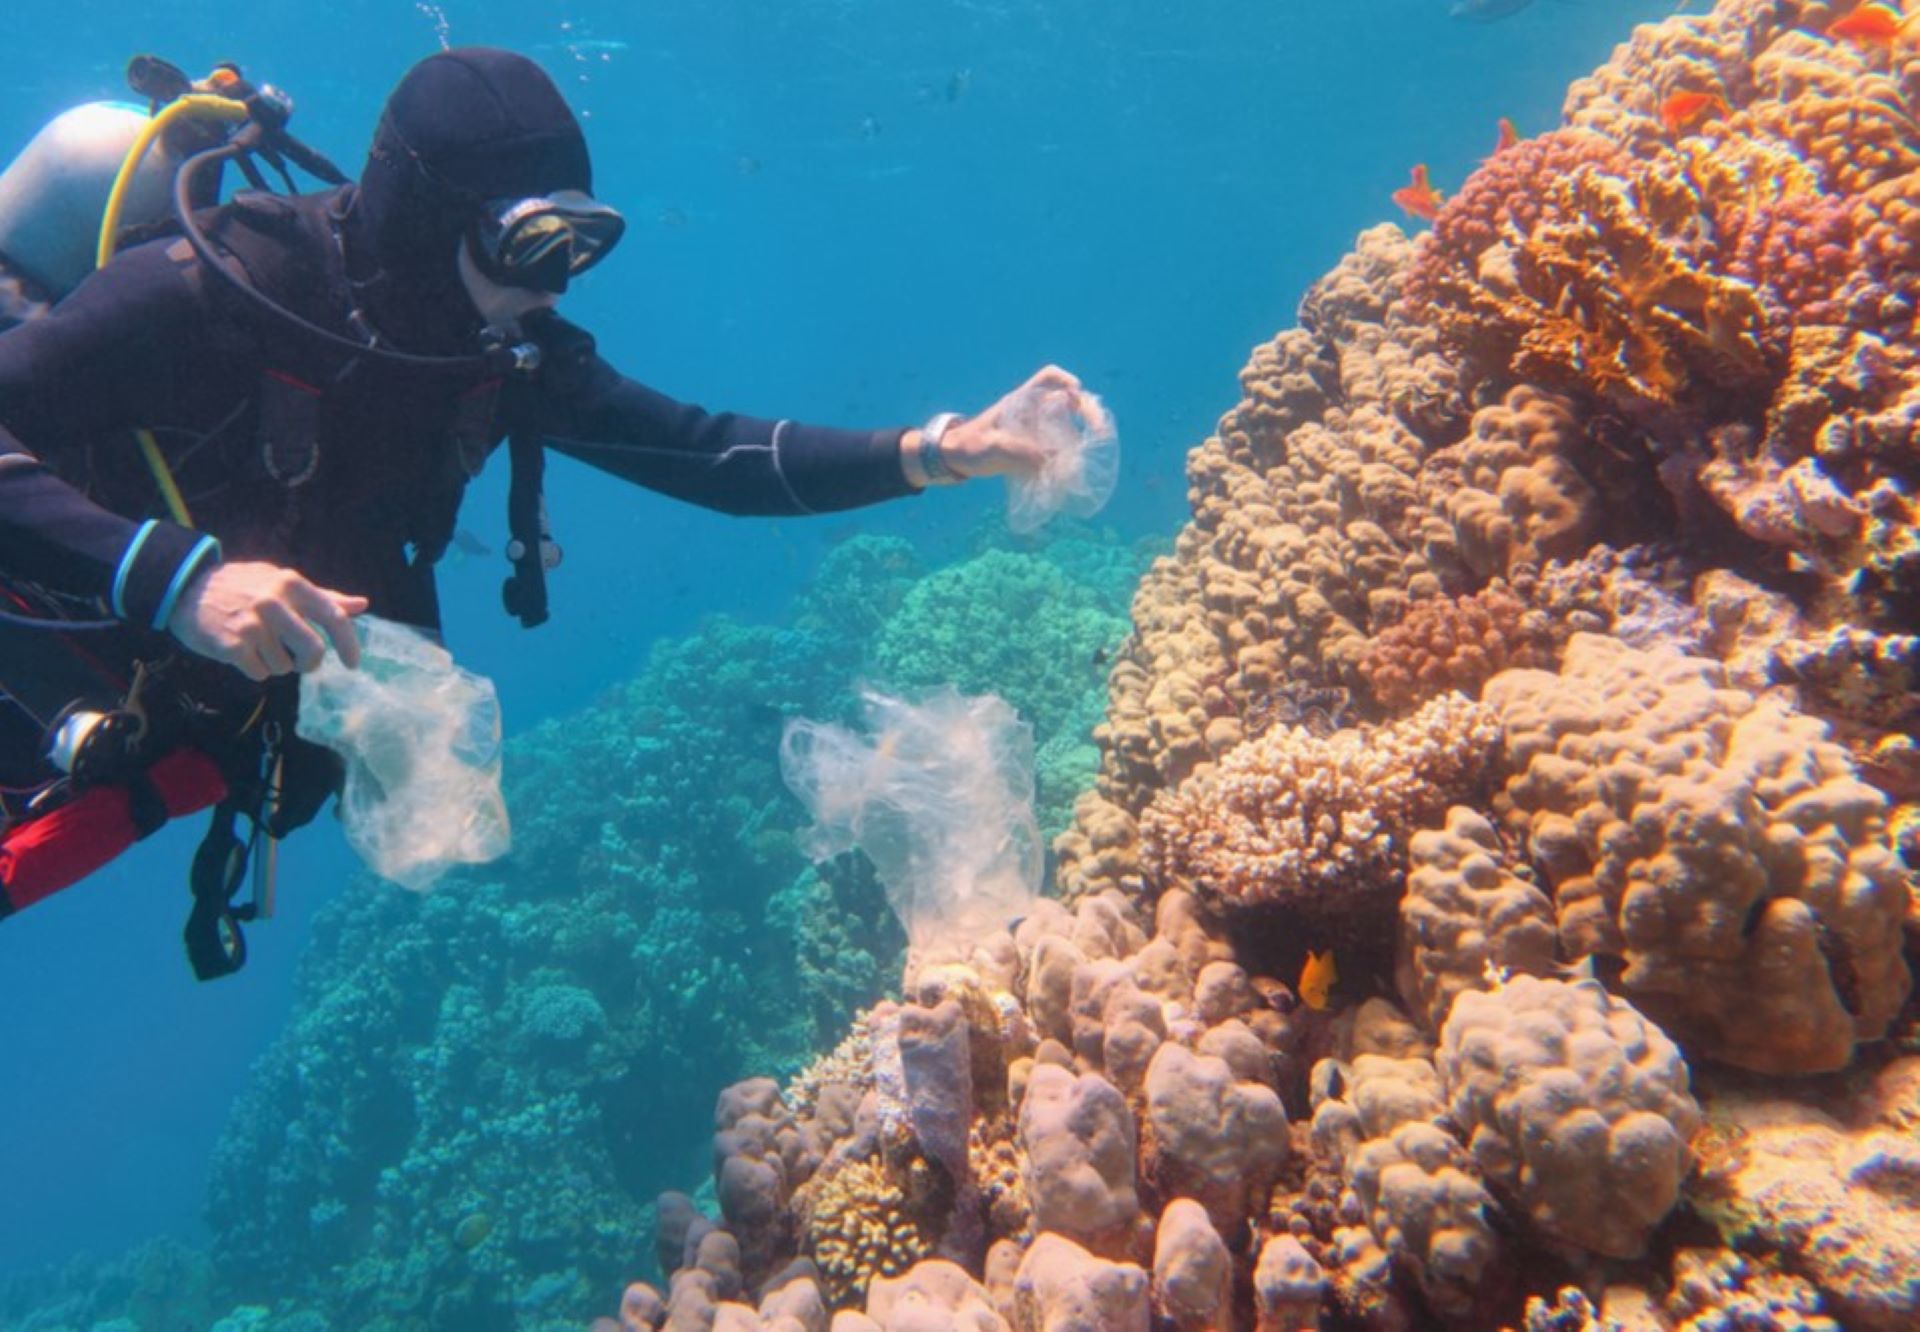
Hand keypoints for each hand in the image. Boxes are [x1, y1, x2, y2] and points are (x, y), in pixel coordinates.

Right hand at [167, 561, 367, 680]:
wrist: (185, 589)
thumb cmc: (241, 587)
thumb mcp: (281, 581)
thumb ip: (322, 597)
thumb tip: (361, 605)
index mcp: (292, 584)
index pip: (334, 617)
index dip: (348, 644)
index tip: (352, 663)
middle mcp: (274, 602)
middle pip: (314, 651)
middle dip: (309, 664)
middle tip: (300, 663)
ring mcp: (253, 625)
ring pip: (284, 666)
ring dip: (274, 663)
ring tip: (255, 643)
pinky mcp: (233, 645)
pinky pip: (260, 673)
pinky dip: (255, 669)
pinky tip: (240, 651)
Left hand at [940, 365, 1109, 479]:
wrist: (950, 459)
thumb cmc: (968, 447)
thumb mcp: (994, 448)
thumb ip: (1024, 454)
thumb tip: (1056, 464)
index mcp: (1020, 402)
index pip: (1047, 378)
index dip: (1066, 381)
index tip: (1078, 394)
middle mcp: (1029, 412)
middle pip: (1066, 402)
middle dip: (1087, 413)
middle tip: (1100, 432)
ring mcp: (1030, 430)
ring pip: (1063, 428)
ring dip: (1077, 440)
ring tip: (1085, 460)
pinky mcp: (1028, 448)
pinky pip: (1054, 448)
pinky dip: (1064, 457)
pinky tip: (1069, 472)